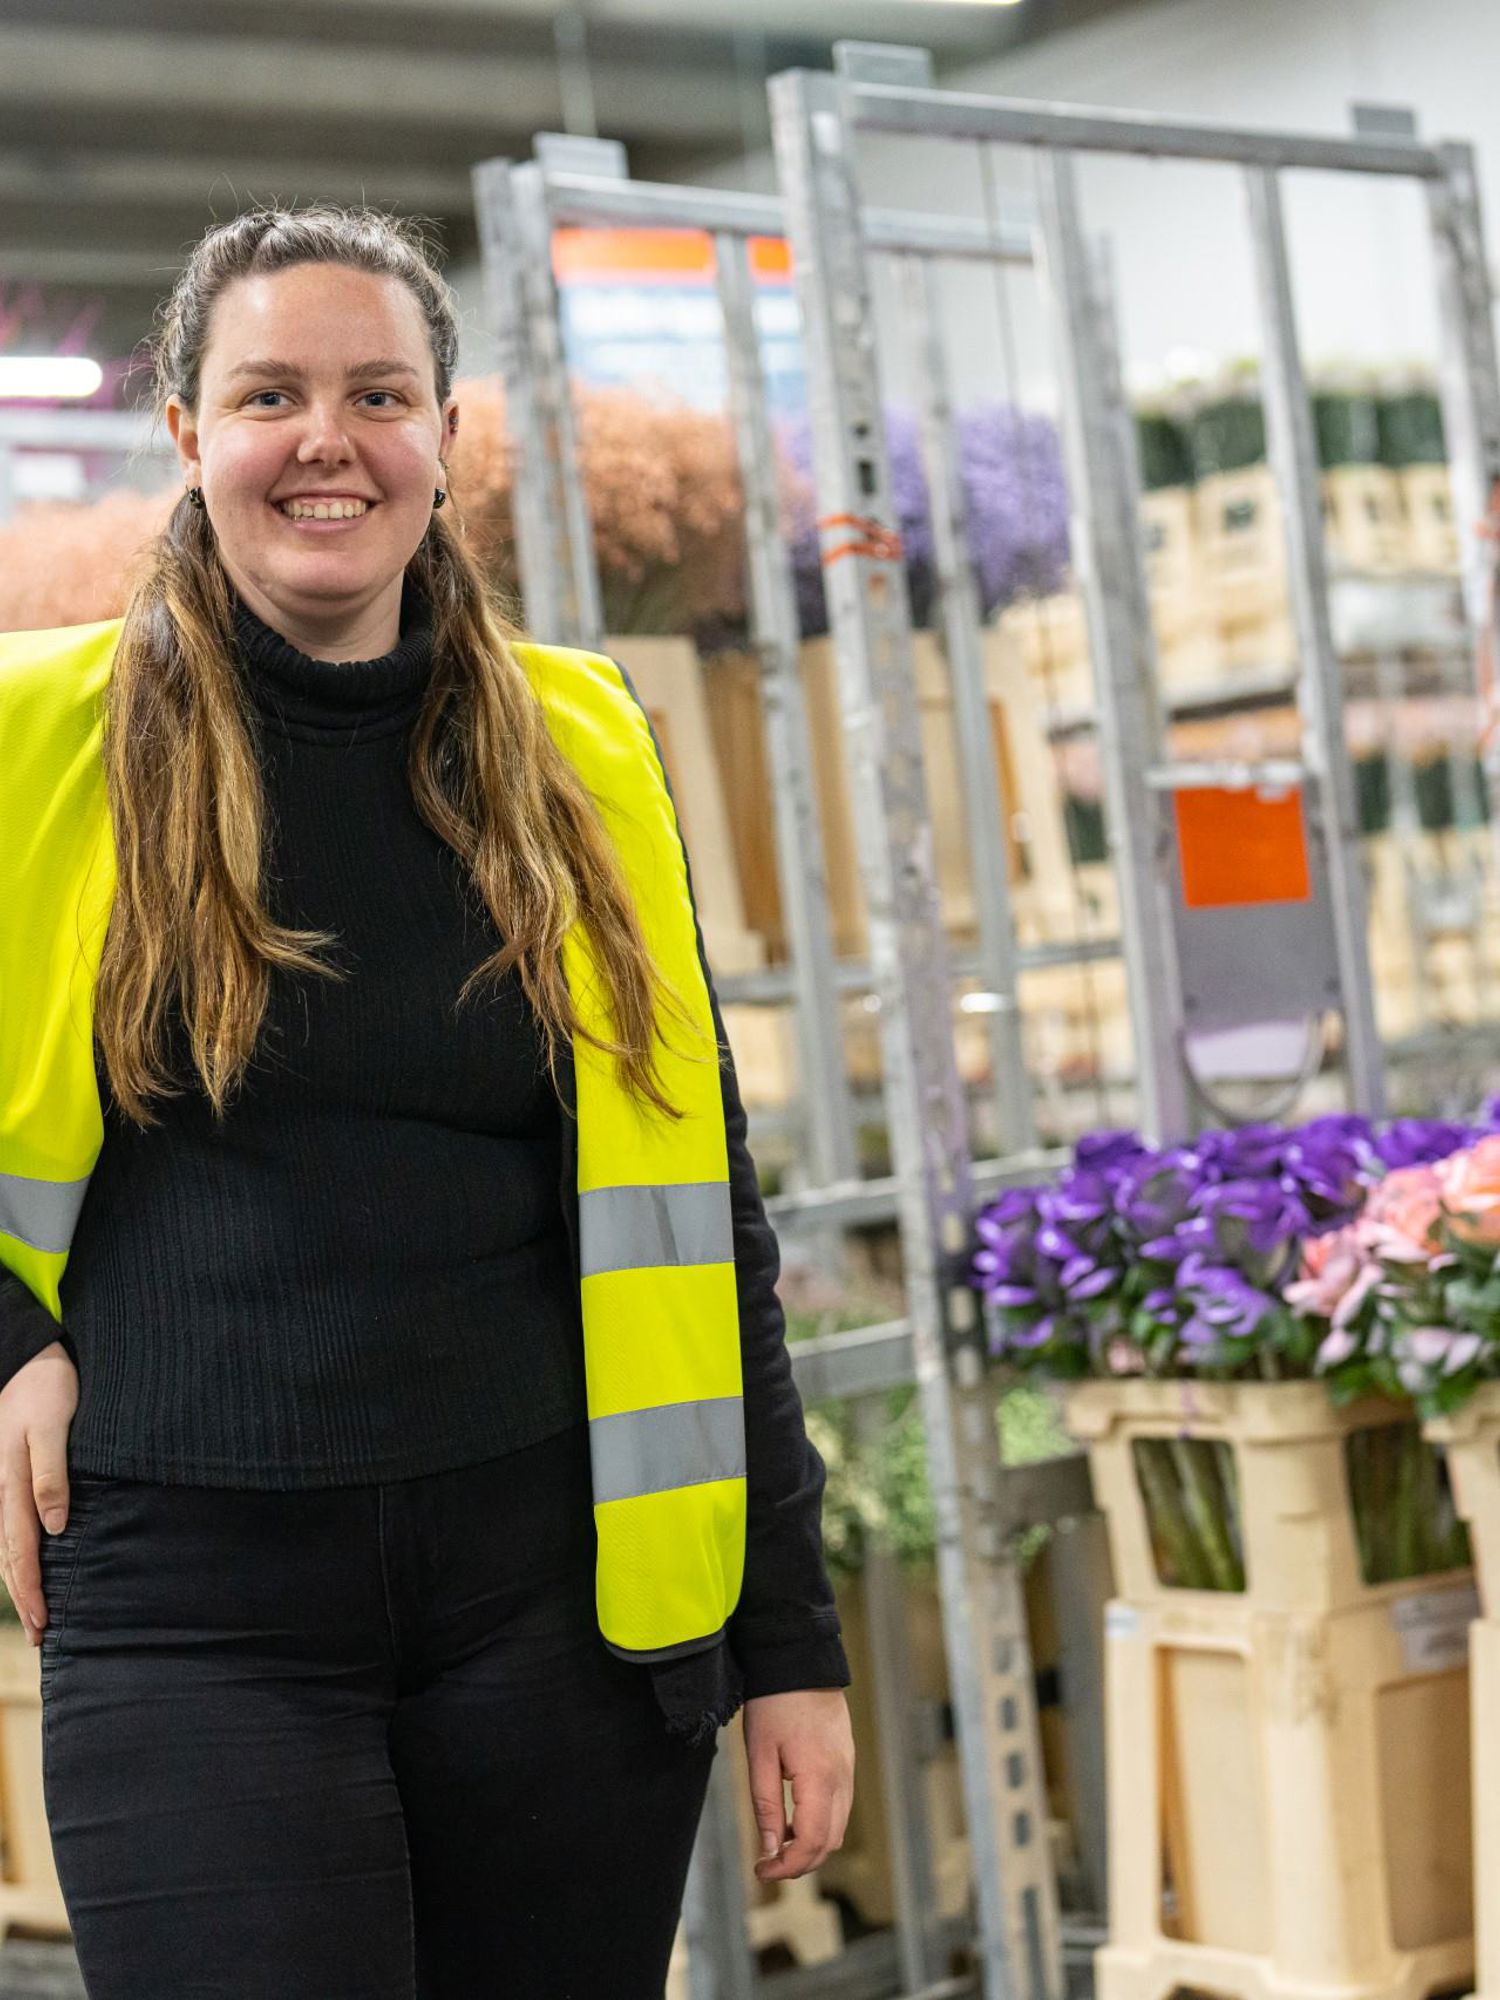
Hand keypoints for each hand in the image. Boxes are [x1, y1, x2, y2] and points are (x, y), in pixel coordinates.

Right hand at [0, 1342, 78, 1647]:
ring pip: (8, 1546)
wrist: (25, 1354)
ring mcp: (3, 1485)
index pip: (21, 1551)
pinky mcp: (11, 1476)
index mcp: (10, 1484)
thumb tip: (56, 1527)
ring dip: (21, 1582)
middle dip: (26, 1599)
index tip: (45, 1624)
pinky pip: (11, 1527)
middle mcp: (2, 1491)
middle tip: (43, 1639)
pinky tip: (29, 1568)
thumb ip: (51, 1474)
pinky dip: (19, 1555)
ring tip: (37, 1616)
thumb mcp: (51, 1426)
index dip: (31, 1590)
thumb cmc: (44, 1387)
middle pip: (11, 1557)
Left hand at [742, 1687, 854, 1883]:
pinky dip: (819, 1824)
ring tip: (776, 1843)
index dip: (787, 1866)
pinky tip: (792, 1818)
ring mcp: (848, 1770)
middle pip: (829, 1842)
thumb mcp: (760, 1754)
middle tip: (767, 1864)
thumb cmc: (775, 1703)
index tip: (762, 1871)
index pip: (812, 1842)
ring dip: (810, 1845)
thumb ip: (766, 1804)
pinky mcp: (846, 1762)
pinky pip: (839, 1807)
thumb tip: (770, 1849)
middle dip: (799, 1863)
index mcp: (820, 1778)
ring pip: (837, 1827)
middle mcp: (842, 1778)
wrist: (801, 1660)